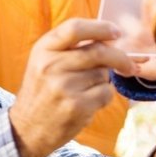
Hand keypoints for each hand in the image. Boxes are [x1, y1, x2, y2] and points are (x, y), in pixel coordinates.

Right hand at [9, 18, 136, 156]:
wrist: (27, 128)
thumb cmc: (41, 91)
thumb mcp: (43, 62)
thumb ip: (69, 48)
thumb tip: (108, 39)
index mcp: (43, 49)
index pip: (75, 28)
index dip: (100, 28)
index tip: (115, 32)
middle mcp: (51, 65)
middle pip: (98, 51)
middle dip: (119, 57)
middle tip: (129, 64)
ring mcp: (63, 86)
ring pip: (103, 74)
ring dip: (103, 80)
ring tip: (86, 89)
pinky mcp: (76, 106)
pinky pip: (105, 93)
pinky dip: (104, 96)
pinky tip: (88, 102)